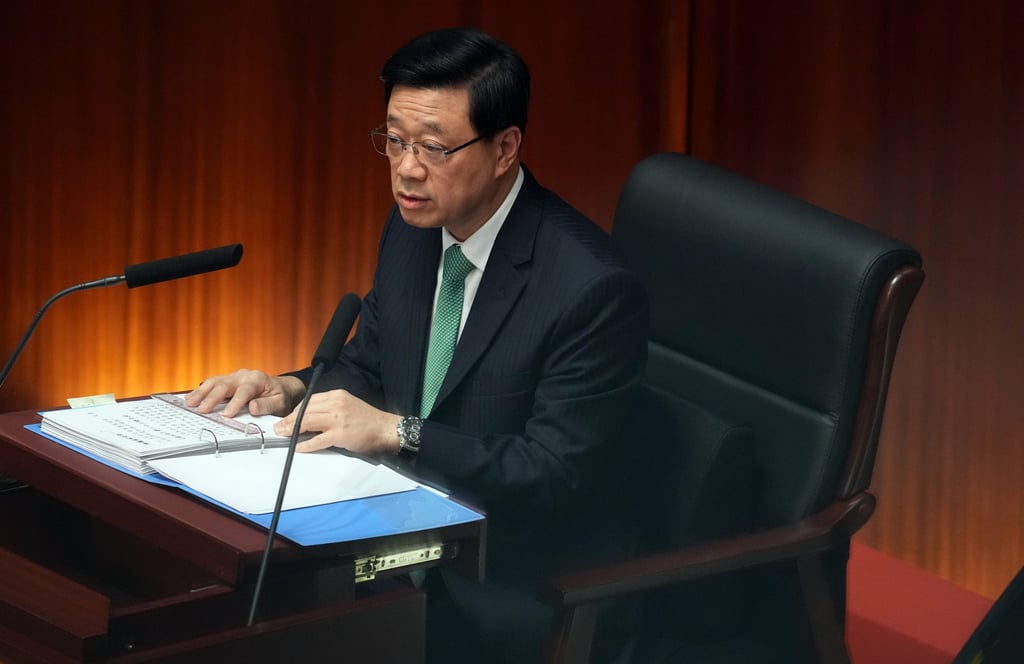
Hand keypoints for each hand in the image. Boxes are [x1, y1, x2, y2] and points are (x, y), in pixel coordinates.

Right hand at [185, 369, 305, 417]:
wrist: (280, 387)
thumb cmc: (279, 396)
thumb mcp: (280, 402)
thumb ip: (267, 405)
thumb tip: (253, 407)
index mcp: (257, 379)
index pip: (244, 391)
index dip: (235, 403)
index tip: (227, 414)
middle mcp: (243, 376)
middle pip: (225, 384)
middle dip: (212, 397)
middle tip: (202, 409)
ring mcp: (234, 377)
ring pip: (214, 381)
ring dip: (201, 392)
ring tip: (190, 402)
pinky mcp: (227, 381)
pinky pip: (212, 383)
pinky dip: (201, 390)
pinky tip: (191, 398)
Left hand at [273, 389, 400, 455]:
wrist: (386, 429)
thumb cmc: (368, 420)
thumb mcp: (347, 405)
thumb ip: (330, 408)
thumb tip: (309, 417)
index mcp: (338, 395)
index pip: (309, 400)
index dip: (294, 410)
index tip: (286, 418)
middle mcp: (337, 404)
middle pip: (305, 410)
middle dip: (289, 420)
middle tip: (279, 428)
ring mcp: (339, 419)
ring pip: (308, 422)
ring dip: (293, 430)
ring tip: (285, 435)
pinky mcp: (341, 434)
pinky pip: (318, 439)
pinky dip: (307, 444)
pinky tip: (300, 447)